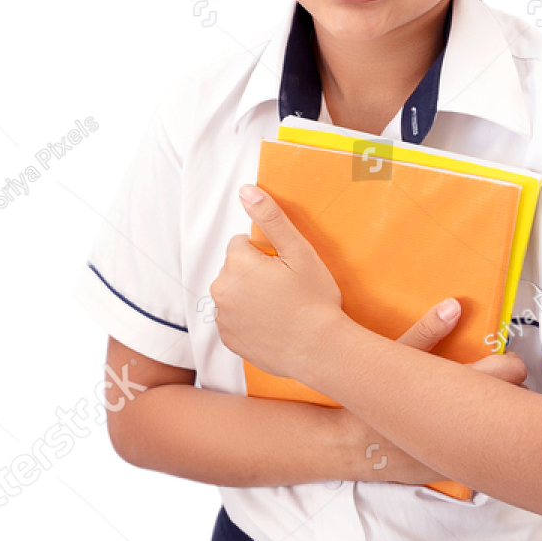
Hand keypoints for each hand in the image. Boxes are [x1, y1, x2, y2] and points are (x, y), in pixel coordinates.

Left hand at [210, 184, 345, 380]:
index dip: (265, 254)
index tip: (285, 270)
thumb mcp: (299, 252)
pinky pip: (232, 319)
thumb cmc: (314, 300)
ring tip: (279, 309)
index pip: (241, 244)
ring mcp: (222, 318)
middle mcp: (221, 290)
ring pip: (232, 294)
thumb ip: (270, 218)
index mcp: (236, 264)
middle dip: (253, 274)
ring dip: (248, 297)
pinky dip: (247, 320)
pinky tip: (271, 325)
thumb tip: (246, 190)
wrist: (320, 350)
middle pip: (234, 269)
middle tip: (284, 289)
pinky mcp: (227, 340)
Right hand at [337, 302, 528, 485]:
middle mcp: (463, 427)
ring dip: (491, 418)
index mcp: (455, 394)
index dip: (511, 365)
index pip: (507, 374)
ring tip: (478, 407)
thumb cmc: (368, 401)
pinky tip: (462, 435)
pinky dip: (475, 443)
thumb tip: (455, 305)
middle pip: (511, 405)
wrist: (345, 445)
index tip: (505, 361)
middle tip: (496, 381)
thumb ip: (427, 332)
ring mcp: (459, 454)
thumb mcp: (395, 359)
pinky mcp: (449, 471)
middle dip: (508, 392)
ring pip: (497, 434)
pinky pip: (477, 457)